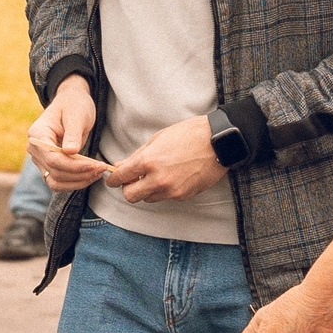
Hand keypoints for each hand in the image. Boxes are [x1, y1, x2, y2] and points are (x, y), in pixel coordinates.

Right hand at [28, 77, 107, 189]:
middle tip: (102, 168)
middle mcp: (35, 149)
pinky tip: (91, 175)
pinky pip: (59, 181)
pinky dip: (75, 182)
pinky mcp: (50, 166)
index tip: (94, 165)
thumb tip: (70, 152)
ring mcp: (41, 159)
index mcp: (37, 134)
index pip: (52, 158)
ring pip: (56, 182)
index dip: (73, 166)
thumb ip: (73, 134)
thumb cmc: (74, 105)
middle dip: (80, 174)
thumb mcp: (76, 115)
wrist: (72, 103)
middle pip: (55, 172)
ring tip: (98, 173)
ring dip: (78, 181)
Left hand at [102, 115, 224, 204]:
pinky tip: (174, 176)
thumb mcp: (158, 139)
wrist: (218, 142)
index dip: (114, 179)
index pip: (121, 178)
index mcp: (148, 161)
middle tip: (133, 180)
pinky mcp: (183, 196)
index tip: (113, 179)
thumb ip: (137, 155)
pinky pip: (166, 197)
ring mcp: (171, 190)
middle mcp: (158, 179)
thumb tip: (120, 166)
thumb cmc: (188, 134)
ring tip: (157, 175)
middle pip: (131, 196)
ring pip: (148, 198)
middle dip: (129, 188)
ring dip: (147, 190)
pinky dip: (165, 190)